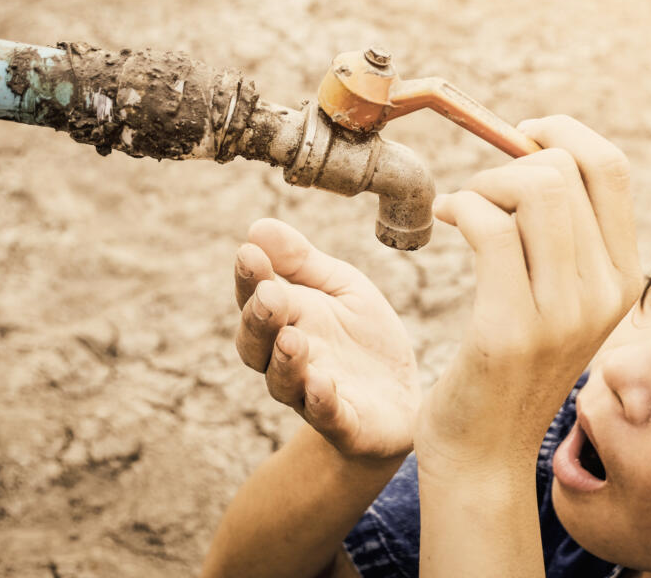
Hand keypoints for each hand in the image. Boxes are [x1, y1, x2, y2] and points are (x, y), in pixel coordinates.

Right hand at [234, 219, 420, 460]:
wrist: (402, 398)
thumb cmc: (364, 338)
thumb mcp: (342, 289)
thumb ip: (302, 262)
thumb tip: (257, 227)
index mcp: (286, 322)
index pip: (255, 299)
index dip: (249, 279)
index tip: (248, 253)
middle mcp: (289, 361)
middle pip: (257, 345)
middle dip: (259, 320)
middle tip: (269, 295)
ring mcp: (312, 395)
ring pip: (284, 383)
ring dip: (285, 361)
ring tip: (292, 338)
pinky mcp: (345, 424)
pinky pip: (326, 416)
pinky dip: (321, 401)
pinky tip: (321, 383)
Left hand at [414, 116, 642, 474]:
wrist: (485, 454)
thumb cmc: (510, 367)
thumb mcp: (559, 301)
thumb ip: (562, 238)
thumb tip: (534, 153)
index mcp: (624, 277)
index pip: (612, 168)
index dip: (563, 133)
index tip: (521, 135)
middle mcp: (605, 292)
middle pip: (566, 170)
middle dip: (509, 162)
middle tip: (480, 193)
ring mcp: (563, 314)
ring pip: (533, 189)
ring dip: (483, 184)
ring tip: (463, 208)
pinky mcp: (511, 329)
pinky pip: (489, 227)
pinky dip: (460, 208)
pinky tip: (445, 220)